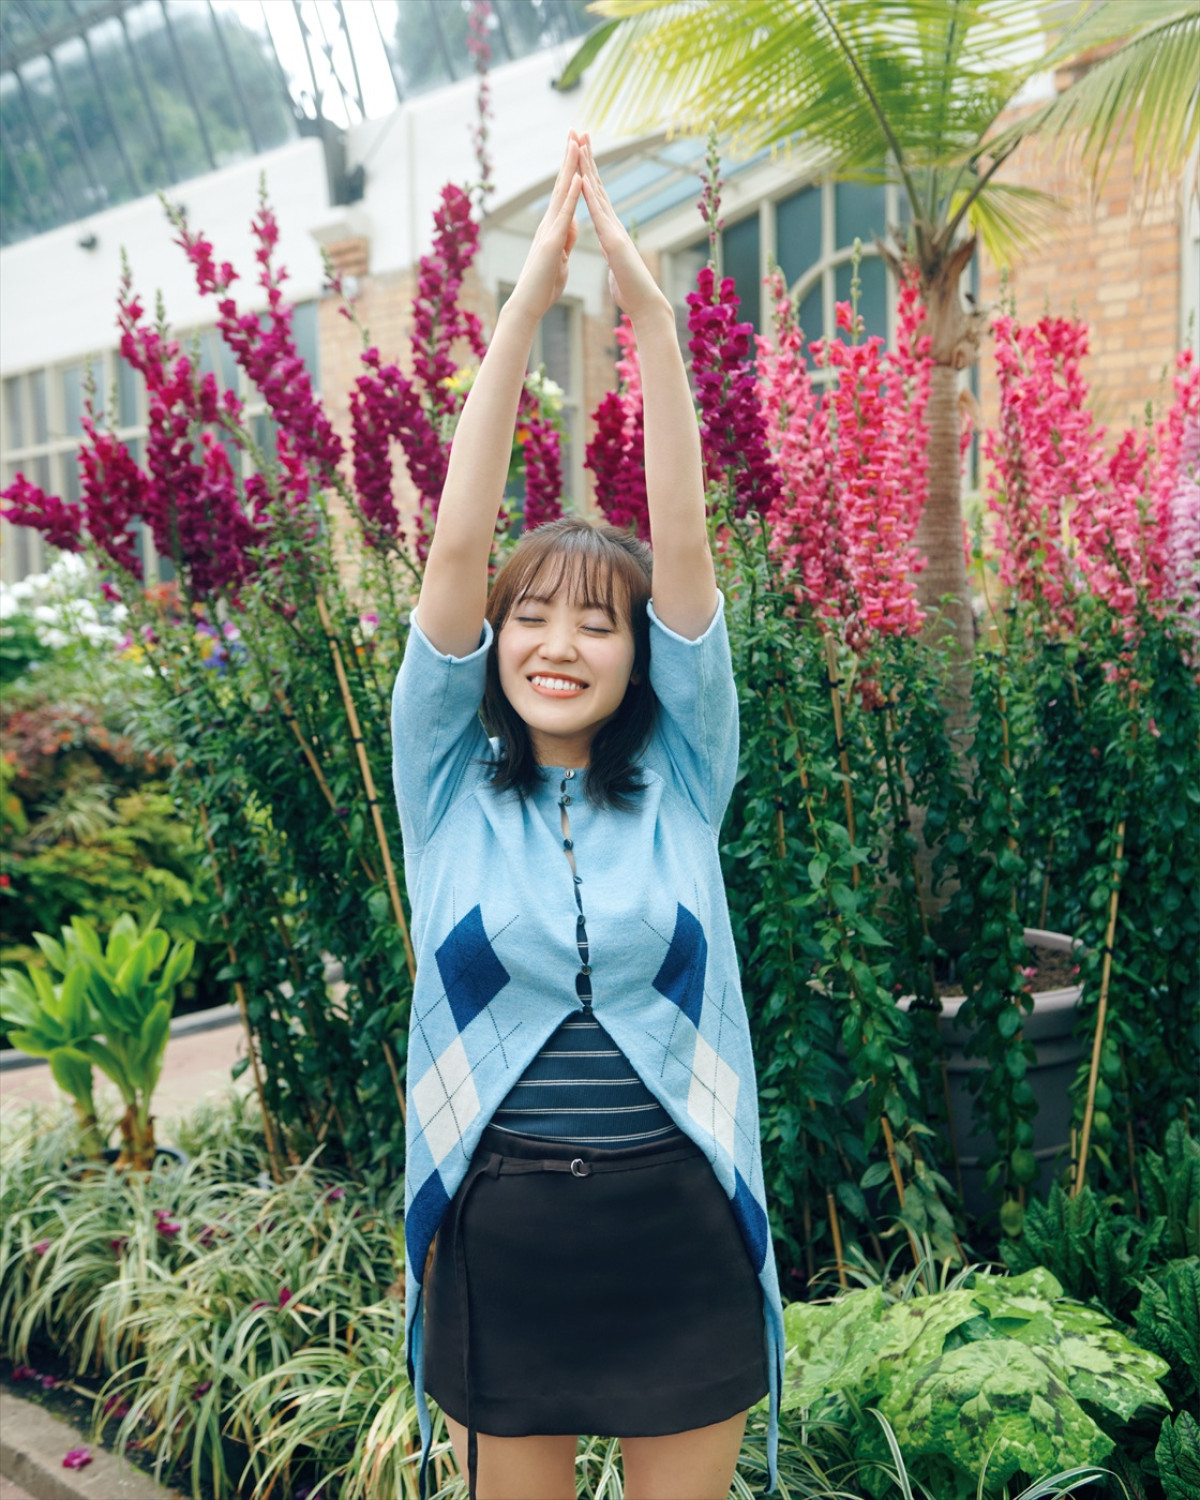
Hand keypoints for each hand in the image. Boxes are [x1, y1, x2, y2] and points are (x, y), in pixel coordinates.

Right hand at [507, 135, 582, 321]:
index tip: (577, 146)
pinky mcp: (551, 243)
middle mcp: (549, 223)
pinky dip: (573, 195)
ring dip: (570, 166)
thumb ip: (565, 239)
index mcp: (553, 227)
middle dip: (569, 156)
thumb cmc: (543, 286)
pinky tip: (579, 177)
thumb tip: (571, 222)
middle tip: (575, 129)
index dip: (571, 168)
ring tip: (576, 141)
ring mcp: (549, 231)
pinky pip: (565, 215)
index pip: (564, 191)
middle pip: (561, 183)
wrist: (528, 305)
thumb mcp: (559, 258)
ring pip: (562, 192)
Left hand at [578, 135, 670, 321]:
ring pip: (598, 192)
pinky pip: (599, 214)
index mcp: (610, 230)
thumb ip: (614, 256)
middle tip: (581, 132)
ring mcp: (614, 230)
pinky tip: (583, 177)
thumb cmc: (630, 290)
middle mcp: (613, 224)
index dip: (587, 174)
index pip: (596, 197)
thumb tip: (614, 254)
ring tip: (580, 142)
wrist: (644, 304)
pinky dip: (590, 195)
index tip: (580, 152)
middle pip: (597, 186)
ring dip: (588, 167)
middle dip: (588, 158)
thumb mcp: (616, 267)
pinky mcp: (614, 241)